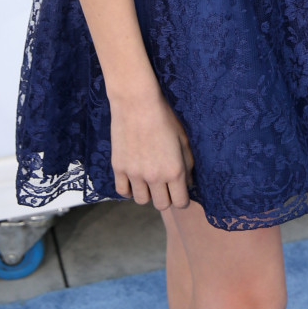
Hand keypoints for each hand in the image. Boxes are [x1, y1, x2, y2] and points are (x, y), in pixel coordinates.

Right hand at [110, 89, 193, 210]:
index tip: (180, 192)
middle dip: (166, 198)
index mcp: (174, 170)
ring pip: (142, 200)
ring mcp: (135, 174)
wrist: (137, 103)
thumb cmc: (164, 117)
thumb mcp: (183, 138)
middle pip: (161, 205)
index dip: (182, 199)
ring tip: (149, 180)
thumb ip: (188, 163)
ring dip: (147, 193)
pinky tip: (134, 179)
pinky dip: (129, 189)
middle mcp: (155, 177)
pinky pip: (123, 192)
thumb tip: (188, 183)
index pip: (180, 202)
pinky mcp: (119, 168)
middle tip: (165, 185)